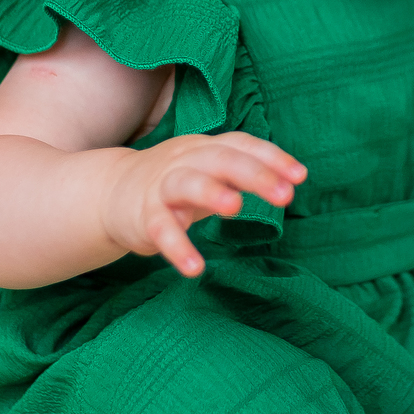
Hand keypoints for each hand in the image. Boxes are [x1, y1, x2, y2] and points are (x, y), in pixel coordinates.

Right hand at [100, 131, 305, 277]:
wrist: (112, 191)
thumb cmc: (176, 180)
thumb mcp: (209, 170)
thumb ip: (244, 173)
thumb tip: (290, 181)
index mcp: (205, 148)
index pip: (241, 145)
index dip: (271, 157)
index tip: (300, 176)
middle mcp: (185, 161)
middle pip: (221, 160)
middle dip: (255, 175)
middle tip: (285, 195)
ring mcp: (163, 186)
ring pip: (187, 183)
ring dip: (211, 192)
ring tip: (235, 208)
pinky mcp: (145, 215)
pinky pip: (161, 229)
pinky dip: (177, 248)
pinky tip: (195, 269)